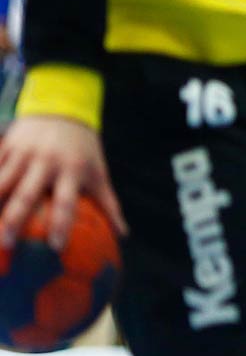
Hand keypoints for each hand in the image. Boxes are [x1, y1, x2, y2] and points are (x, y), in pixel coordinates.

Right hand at [0, 114, 127, 250]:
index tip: (55, 247)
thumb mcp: (99, 172)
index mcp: (71, 169)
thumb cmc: (83, 149)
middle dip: (14, 220)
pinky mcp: (7, 146)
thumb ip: (108, 203)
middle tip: (6, 244)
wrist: (63, 109)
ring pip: (0, 181)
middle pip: (26, 194)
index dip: (61, 224)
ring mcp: (23, 153)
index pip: (66, 202)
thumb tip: (123, 234)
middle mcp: (46, 161)